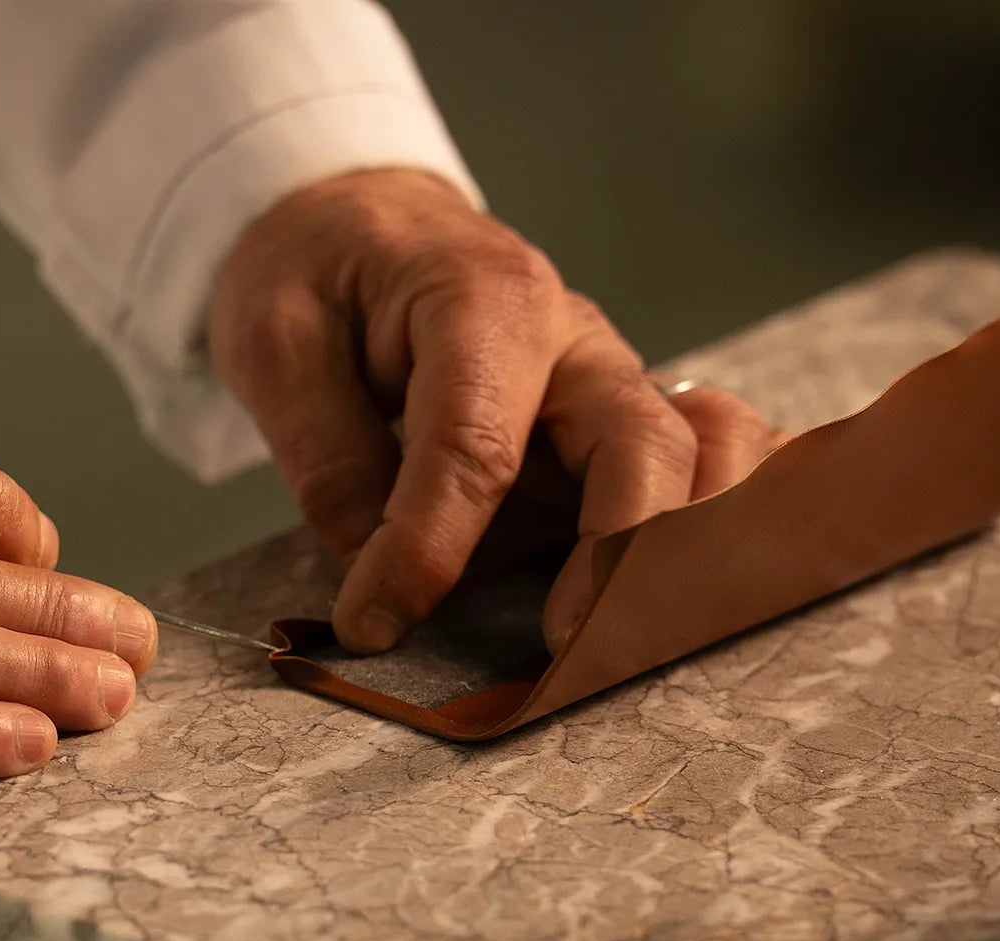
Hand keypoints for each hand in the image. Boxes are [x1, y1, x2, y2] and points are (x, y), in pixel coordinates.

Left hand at [209, 169, 774, 653]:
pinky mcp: (618, 426)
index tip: (372, 621)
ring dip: (685, 553)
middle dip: (612, 559)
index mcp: (482, 298)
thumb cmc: (318, 277)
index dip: (430, 547)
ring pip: (703, 458)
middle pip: (639, 446)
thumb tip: (378, 576)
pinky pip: (713, 461)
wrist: (360, 228)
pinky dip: (722, 521)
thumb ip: (329, 460)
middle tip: (556, 652)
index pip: (477, 443)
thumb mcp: (277, 345)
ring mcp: (610, 383)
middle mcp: (573, 340)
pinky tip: (691, 592)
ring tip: (631, 639)